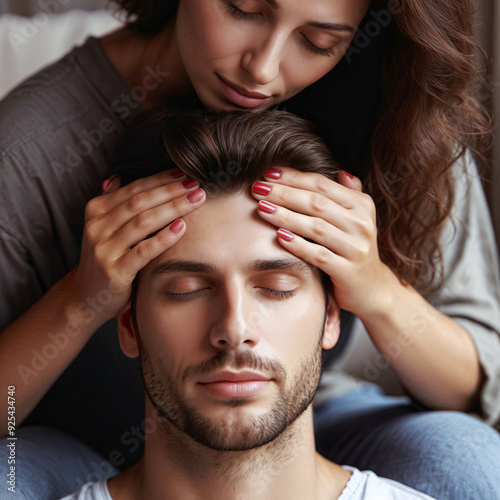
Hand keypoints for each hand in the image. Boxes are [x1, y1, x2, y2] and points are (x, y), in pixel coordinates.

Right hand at [69, 169, 205, 324]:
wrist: (85, 297)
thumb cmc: (104, 259)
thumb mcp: (102, 228)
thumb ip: (111, 204)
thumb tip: (116, 177)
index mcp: (96, 211)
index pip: (133, 189)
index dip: (160, 179)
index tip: (184, 173)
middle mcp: (98, 226)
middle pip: (140, 202)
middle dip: (171, 190)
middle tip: (196, 183)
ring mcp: (105, 249)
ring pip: (143, 222)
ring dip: (173, 208)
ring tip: (196, 200)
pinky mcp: (115, 271)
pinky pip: (143, 251)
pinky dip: (164, 238)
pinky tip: (182, 227)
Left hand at [251, 168, 395, 318]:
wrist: (373, 288)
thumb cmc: (354, 248)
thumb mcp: (358, 219)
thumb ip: (350, 195)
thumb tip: (341, 171)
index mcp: (361, 205)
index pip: (322, 185)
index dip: (294, 177)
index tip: (268, 173)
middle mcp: (361, 224)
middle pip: (316, 203)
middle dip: (284, 193)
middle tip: (257, 189)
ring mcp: (355, 248)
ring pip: (316, 227)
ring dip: (286, 216)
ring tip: (262, 208)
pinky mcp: (347, 270)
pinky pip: (318, 255)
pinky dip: (298, 245)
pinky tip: (279, 237)